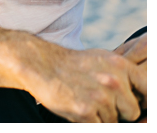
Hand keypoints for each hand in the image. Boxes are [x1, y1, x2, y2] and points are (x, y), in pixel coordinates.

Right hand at [23, 42, 145, 122]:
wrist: (41, 64)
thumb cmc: (74, 65)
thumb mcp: (104, 60)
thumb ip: (125, 76)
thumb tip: (145, 94)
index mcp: (121, 66)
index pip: (149, 89)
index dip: (144, 101)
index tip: (133, 105)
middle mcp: (114, 81)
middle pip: (132, 112)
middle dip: (119, 111)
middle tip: (100, 99)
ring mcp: (101, 97)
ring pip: (114, 122)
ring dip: (102, 117)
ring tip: (85, 99)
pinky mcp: (86, 111)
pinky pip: (98, 127)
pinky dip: (89, 122)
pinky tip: (78, 107)